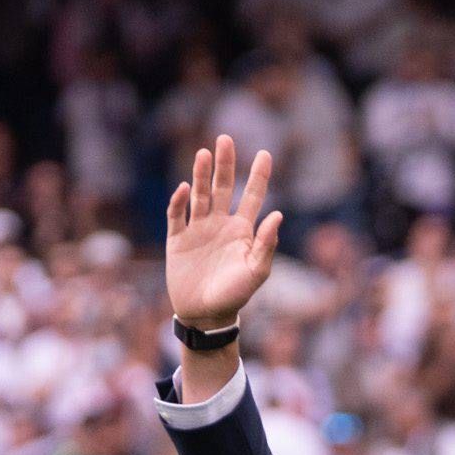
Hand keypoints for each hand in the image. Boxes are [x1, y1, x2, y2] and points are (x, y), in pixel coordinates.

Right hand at [164, 136, 280, 332]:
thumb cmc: (235, 295)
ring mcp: (198, 230)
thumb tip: (278, 215)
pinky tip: (185, 189)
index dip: (258, 175)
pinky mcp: (177, 240)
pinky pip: (177, 216)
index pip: (252, 196)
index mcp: (242, 230)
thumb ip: (266, 244)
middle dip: (225, 164)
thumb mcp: (256, 272)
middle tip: (225, 139)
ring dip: (201, 175)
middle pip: (222, 187)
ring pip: (200, 196)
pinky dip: (179, 202)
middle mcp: (220, 224)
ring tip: (204, 154)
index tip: (265, 153)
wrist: (205, 316)